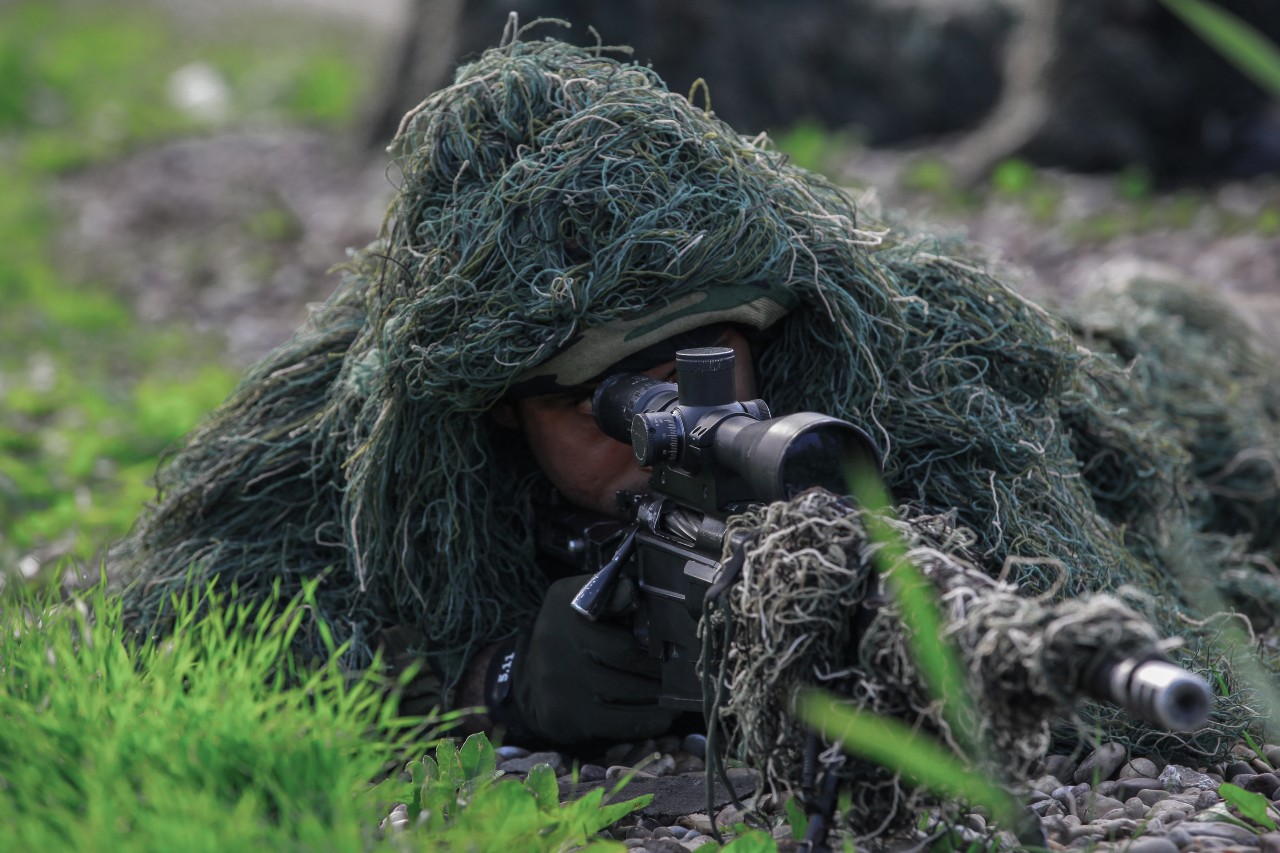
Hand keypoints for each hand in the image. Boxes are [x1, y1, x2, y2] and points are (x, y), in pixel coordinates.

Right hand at [487, 575, 678, 744]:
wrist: (532, 678)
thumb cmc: (573, 634)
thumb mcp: (587, 600)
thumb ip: (612, 596)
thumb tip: (629, 592)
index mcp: (566, 602)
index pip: (620, 612)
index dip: (655, 638)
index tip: (675, 645)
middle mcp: (556, 639)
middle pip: (629, 658)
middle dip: (663, 666)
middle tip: (684, 671)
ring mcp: (557, 681)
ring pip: (628, 692)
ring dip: (661, 694)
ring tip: (678, 692)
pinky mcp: (564, 716)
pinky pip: (620, 723)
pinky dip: (650, 720)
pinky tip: (663, 714)